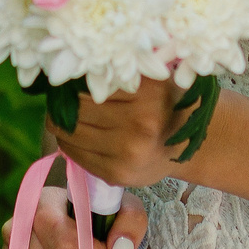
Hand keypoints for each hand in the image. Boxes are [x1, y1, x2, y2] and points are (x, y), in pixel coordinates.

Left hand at [50, 78, 192, 188]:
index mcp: (147, 94)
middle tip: (61, 100)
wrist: (187, 144)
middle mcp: (138, 125)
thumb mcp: (149, 79)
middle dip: (62, 105)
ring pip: (69, 135)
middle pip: (75, 111)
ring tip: (66, 118)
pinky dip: (70, 145)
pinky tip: (77, 137)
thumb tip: (69, 73)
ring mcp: (127, 154)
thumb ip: (116, 73)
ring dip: (61, 126)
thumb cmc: (163, 103)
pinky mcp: (116, 175)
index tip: (68, 81)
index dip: (72, 82)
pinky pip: (76, 156)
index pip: (89, 84)